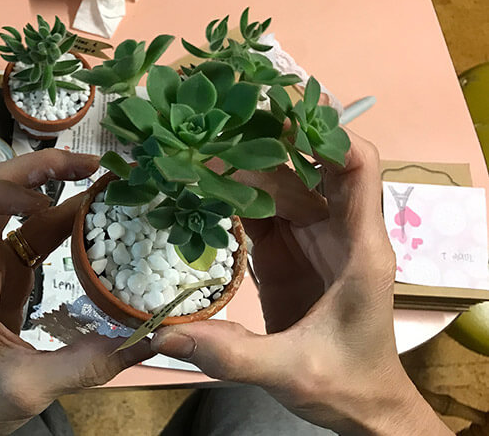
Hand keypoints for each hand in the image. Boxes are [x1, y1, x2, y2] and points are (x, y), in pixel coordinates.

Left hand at [0, 149, 152, 435]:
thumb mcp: (27, 389)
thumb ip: (85, 365)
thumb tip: (148, 338)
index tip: (42, 203)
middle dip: (35, 168)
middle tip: (89, 165)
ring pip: (10, 203)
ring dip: (49, 182)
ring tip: (97, 175)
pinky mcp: (6, 273)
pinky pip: (31, 233)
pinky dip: (60, 216)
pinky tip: (92, 214)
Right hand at [152, 132, 451, 434]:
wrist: (361, 409)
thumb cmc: (346, 385)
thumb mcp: (292, 371)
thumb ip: (232, 353)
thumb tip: (164, 332)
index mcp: (358, 247)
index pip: (358, 166)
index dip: (324, 134)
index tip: (276, 119)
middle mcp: (336, 231)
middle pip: (305, 166)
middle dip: (261, 144)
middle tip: (208, 129)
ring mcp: (309, 239)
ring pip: (277, 184)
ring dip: (239, 167)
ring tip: (191, 152)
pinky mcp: (285, 252)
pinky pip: (259, 211)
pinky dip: (230, 197)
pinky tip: (196, 188)